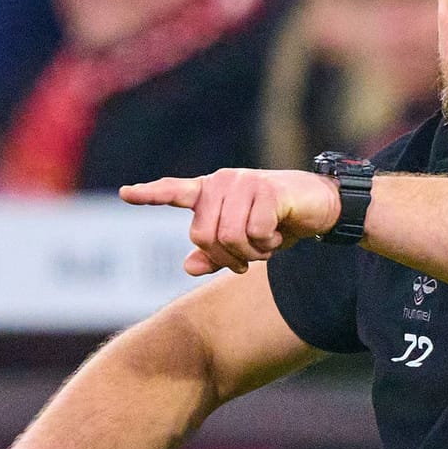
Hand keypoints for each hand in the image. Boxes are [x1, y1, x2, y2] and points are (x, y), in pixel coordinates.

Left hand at [120, 168, 339, 275]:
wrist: (322, 206)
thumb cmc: (277, 222)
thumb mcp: (244, 243)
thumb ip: (214, 255)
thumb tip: (188, 266)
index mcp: (211, 192)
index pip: (175, 191)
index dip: (150, 194)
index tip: (126, 193)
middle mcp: (222, 182)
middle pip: (202, 235)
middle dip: (227, 257)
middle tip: (248, 259)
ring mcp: (243, 182)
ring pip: (228, 237)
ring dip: (251, 253)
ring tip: (265, 243)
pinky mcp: (266, 190)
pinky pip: (254, 233)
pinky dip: (267, 243)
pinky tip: (278, 231)